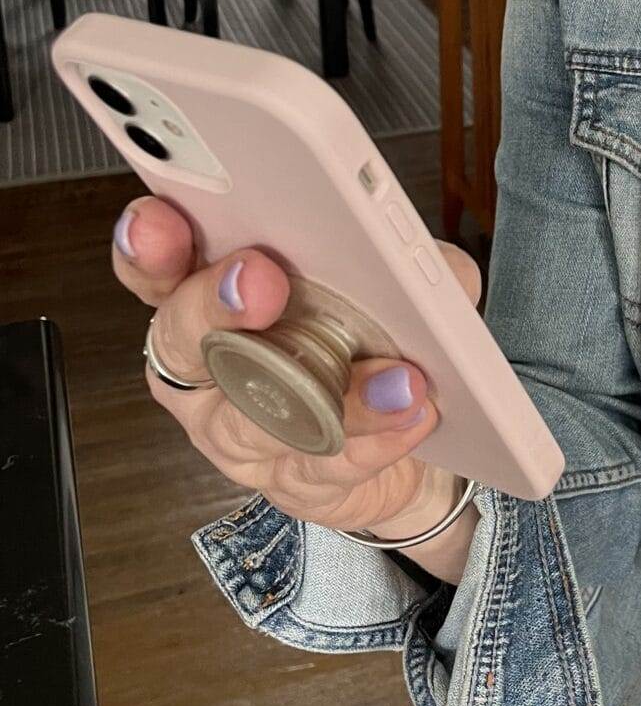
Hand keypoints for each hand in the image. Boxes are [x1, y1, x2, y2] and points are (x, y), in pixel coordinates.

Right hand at [112, 192, 483, 536]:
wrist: (426, 436)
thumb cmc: (382, 338)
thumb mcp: (395, 279)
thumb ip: (393, 254)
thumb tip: (411, 258)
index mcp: (213, 299)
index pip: (159, 268)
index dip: (150, 245)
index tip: (162, 219)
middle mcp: (209, 370)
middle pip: (182, 338)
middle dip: (215, 303)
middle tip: (262, 282)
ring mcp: (241, 437)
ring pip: (258, 418)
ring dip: (329, 394)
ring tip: (394, 377)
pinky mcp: (292, 486)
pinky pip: (322, 467)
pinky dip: (376, 438)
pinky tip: (412, 413)